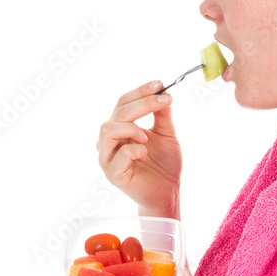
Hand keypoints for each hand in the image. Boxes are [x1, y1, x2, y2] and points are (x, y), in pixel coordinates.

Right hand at [97, 79, 182, 214]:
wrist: (168, 192)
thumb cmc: (164, 165)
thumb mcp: (166, 134)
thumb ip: (162, 115)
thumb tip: (164, 92)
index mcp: (120, 129)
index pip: (123, 103)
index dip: (140, 91)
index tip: (160, 83)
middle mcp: (110, 141)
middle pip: (118, 112)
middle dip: (143, 103)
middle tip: (165, 100)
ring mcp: (108, 157)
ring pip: (108, 129)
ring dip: (131, 127)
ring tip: (148, 136)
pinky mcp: (114, 174)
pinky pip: (118, 155)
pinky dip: (134, 150)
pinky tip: (145, 154)